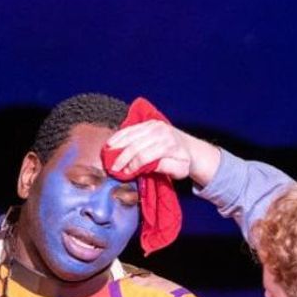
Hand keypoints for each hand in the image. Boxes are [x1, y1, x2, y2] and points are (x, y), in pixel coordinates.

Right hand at [105, 121, 221, 185]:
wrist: (190, 147)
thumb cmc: (183, 162)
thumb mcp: (179, 170)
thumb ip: (164, 168)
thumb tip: (146, 167)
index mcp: (168, 145)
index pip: (145, 156)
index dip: (133, 166)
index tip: (125, 174)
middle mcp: (161, 132)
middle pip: (135, 145)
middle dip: (122, 158)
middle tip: (112, 168)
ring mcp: (154, 125)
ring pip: (130, 135)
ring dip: (117, 146)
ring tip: (106, 156)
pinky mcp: (149, 122)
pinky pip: (131, 128)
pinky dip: (119, 136)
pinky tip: (110, 144)